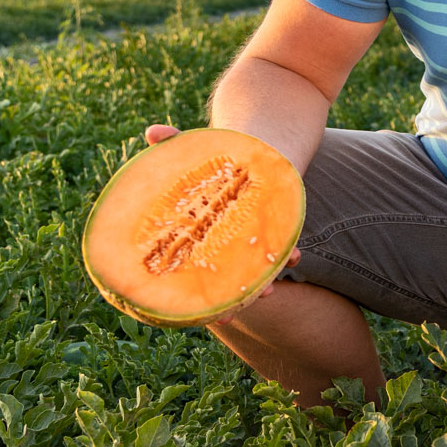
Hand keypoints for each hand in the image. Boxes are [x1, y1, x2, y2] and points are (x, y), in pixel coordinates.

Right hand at [140, 124, 302, 312]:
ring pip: (254, 269)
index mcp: (197, 234)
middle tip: (229, 315)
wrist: (256, 146)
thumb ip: (174, 142)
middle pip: (223, 279)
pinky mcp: (273, 226)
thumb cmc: (215, 155)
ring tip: (269, 290)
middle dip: (226, 298)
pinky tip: (294, 254)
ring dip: (262, 281)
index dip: (192, 292)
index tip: (190, 310)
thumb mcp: (196, 149)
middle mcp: (222, 243)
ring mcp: (248, 238)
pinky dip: (288, 252)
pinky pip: (281, 246)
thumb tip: (151, 131)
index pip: (191, 269)